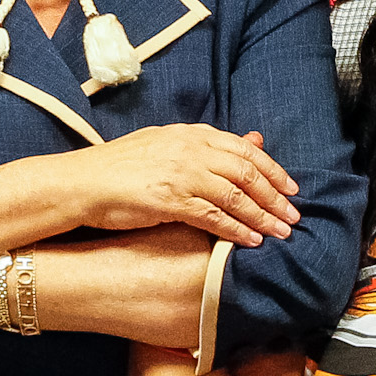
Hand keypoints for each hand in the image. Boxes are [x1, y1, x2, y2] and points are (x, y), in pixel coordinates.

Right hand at [57, 126, 298, 246]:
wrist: (81, 182)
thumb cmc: (119, 167)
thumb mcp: (166, 145)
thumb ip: (207, 146)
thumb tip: (250, 140)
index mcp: (190, 134)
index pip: (244, 149)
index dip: (273, 169)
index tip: (291, 188)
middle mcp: (190, 149)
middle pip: (247, 172)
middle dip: (275, 196)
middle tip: (295, 215)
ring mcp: (181, 173)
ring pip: (236, 195)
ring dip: (263, 216)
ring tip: (282, 232)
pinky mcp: (170, 199)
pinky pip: (214, 216)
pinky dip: (237, 229)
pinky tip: (252, 241)